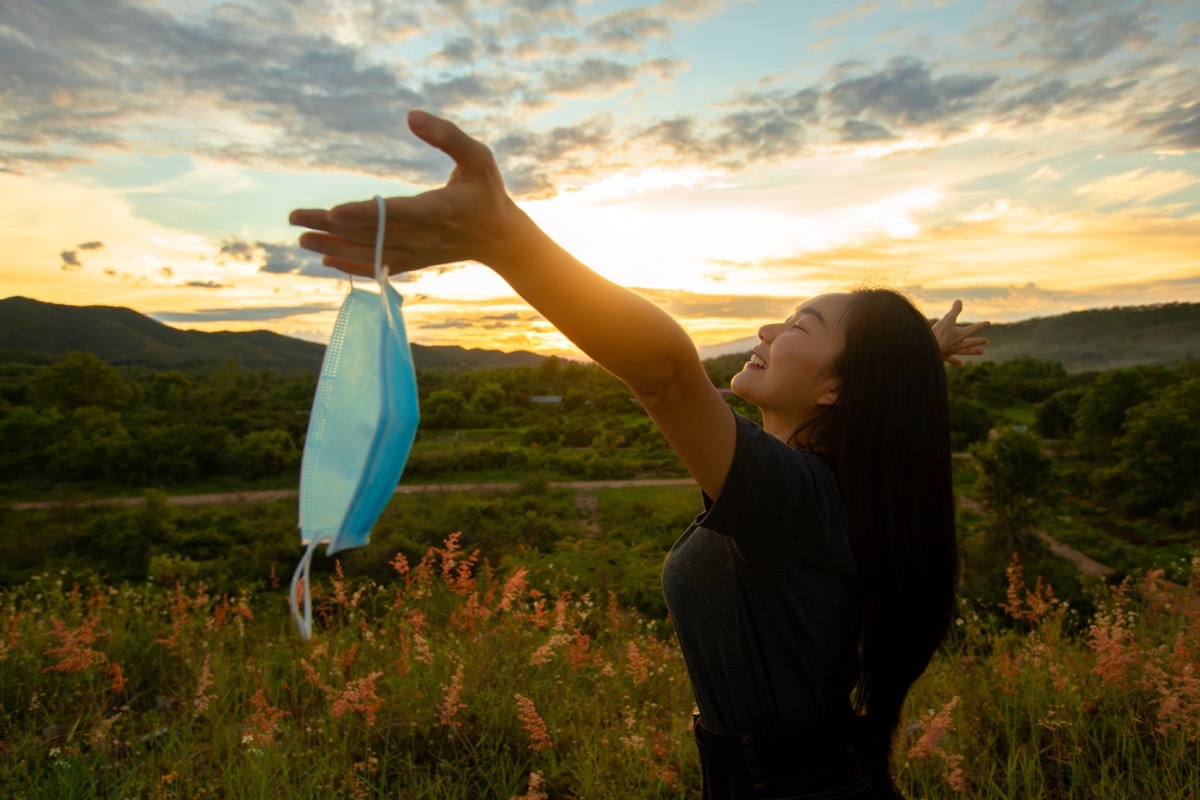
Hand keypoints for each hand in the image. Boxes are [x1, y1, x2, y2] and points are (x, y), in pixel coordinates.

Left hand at [289, 110, 525, 276]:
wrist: (502, 238)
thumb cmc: (487, 191)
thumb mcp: (478, 156)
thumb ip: (448, 136)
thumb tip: (411, 116)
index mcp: (439, 210)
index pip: (395, 213)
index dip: (363, 214)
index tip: (332, 213)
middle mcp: (425, 236)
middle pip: (372, 234)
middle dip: (331, 230)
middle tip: (295, 221)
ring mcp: (418, 253)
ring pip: (371, 253)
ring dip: (334, 248)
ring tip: (302, 240)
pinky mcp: (415, 261)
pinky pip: (379, 266)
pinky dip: (353, 265)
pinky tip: (327, 260)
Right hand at [932, 299, 989, 365]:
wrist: (929, 348)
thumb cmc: (939, 333)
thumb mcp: (947, 319)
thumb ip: (954, 310)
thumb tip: (960, 301)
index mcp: (960, 334)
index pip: (973, 328)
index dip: (981, 325)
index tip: (989, 323)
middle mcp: (959, 343)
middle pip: (971, 342)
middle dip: (979, 341)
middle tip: (987, 342)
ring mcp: (953, 351)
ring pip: (966, 351)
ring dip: (974, 351)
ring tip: (982, 353)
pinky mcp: (945, 356)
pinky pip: (953, 360)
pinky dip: (957, 362)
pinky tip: (962, 364)